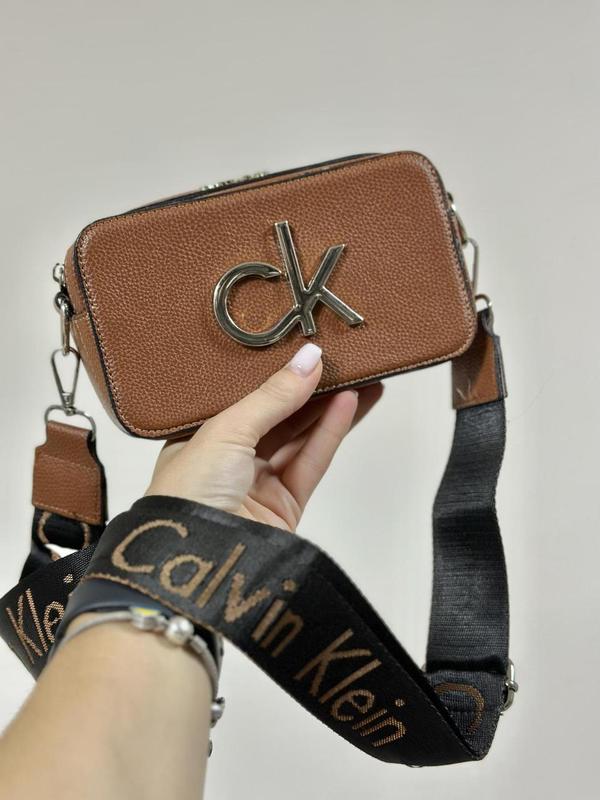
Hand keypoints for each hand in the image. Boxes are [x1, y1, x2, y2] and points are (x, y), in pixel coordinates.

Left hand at [146, 343, 382, 530]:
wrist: (199, 567)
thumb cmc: (187, 495)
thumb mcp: (226, 431)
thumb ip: (272, 396)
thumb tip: (309, 358)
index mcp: (199, 436)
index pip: (244, 396)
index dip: (276, 373)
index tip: (305, 350)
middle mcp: (228, 458)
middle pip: (278, 415)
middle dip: (310, 388)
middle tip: (342, 359)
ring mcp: (258, 483)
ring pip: (300, 436)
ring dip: (330, 407)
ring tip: (361, 376)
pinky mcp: (285, 505)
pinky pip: (312, 460)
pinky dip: (331, 432)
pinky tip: (350, 404)